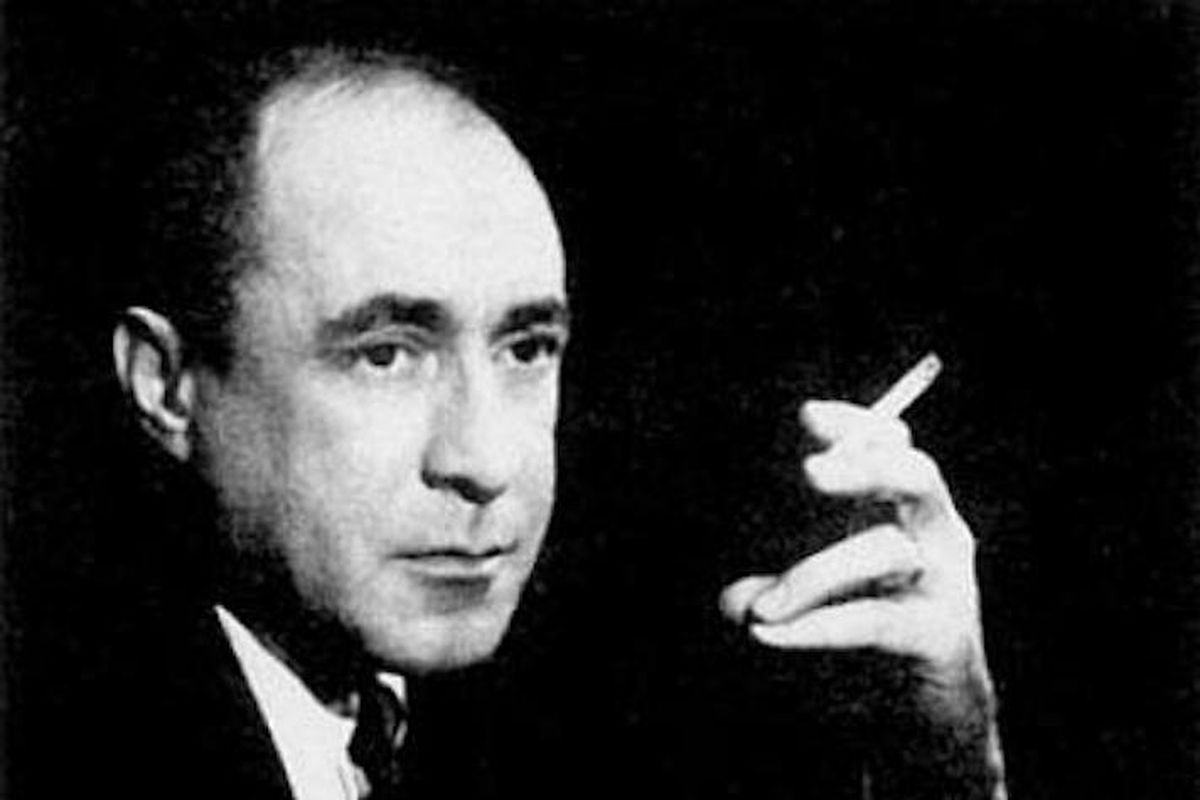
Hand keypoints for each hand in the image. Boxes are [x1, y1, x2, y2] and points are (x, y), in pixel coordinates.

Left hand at [720, 399, 1004, 795]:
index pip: (895, 445)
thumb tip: (732, 602)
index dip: (857, 426)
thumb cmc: (870, 639)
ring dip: (811, 575)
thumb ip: (774, 587)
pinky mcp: (943, 637)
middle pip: (915, 476)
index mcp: (909, 510)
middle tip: (809, 473)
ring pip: (884, 550)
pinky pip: (876, 620)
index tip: (807, 416)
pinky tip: (770, 635)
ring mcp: (947, 585)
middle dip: (863, 466)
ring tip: (758, 609)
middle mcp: (937, 536)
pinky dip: (817, 625)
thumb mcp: (817, 599)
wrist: (927, 724)